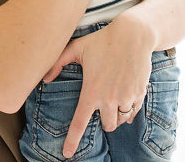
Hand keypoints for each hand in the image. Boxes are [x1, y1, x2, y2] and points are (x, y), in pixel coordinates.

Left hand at [42, 15, 154, 157]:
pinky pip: (133, 113)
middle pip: (106, 126)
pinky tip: (126, 96)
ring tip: (115, 97)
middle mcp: (109, 99)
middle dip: (104, 119)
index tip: (67, 154)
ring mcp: (126, 98)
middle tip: (103, 104)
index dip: (72, 141)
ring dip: (117, 115)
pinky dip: (129, 110)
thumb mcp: (77, 48)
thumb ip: (58, 63)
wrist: (133, 35)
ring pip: (120, 121)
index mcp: (91, 91)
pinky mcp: (139, 94)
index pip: (79, 123)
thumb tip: (45, 79)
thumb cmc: (103, 40)